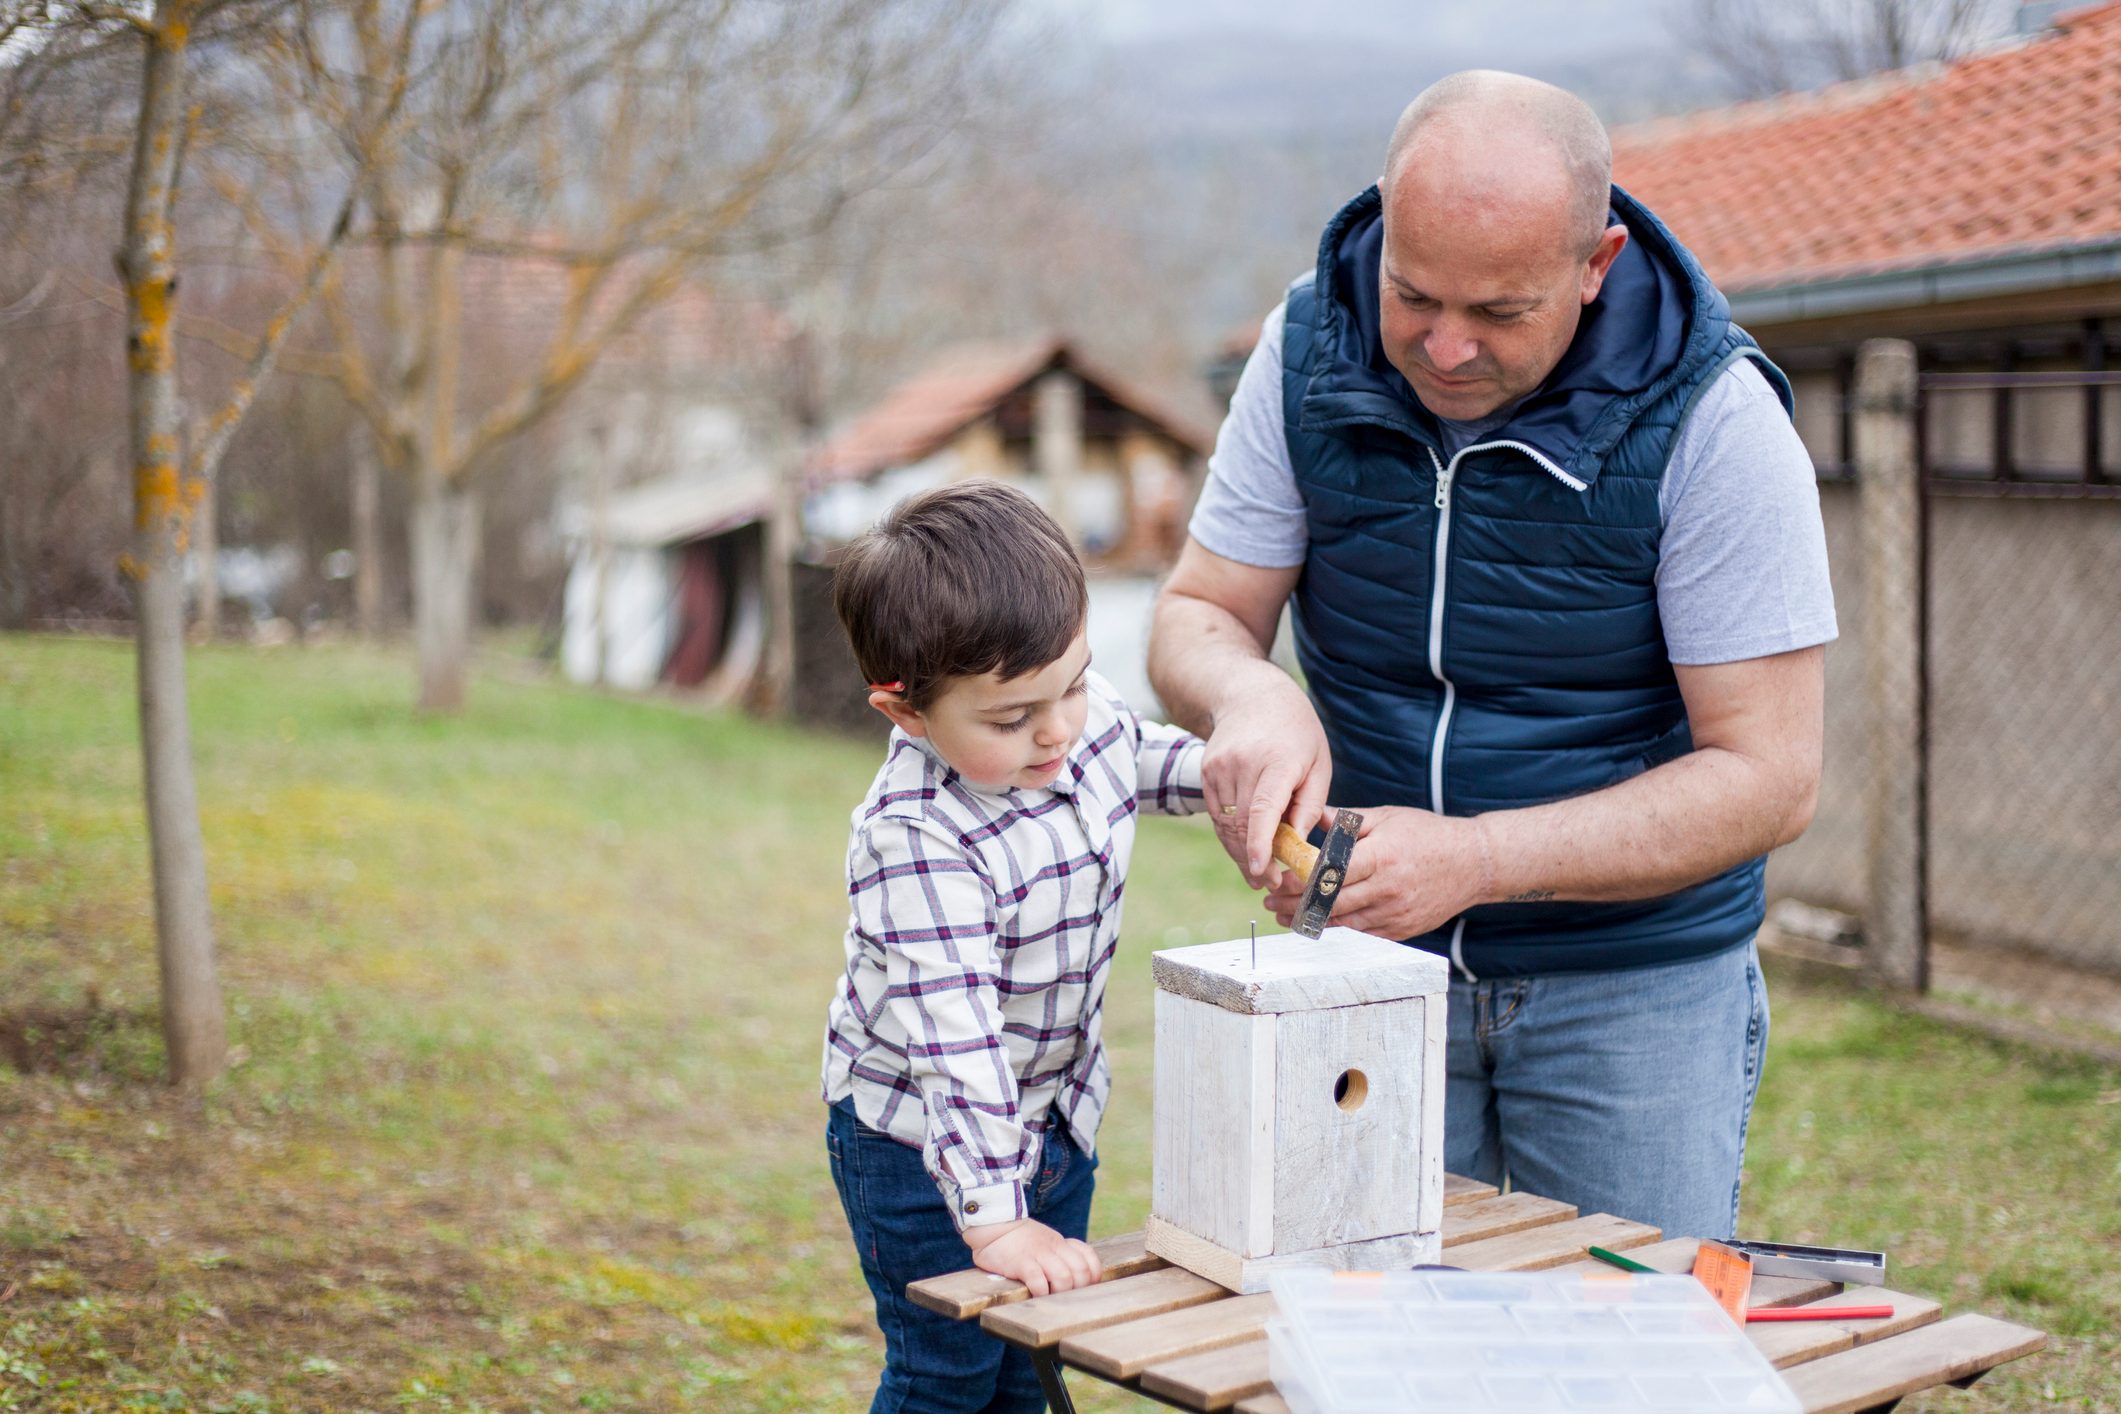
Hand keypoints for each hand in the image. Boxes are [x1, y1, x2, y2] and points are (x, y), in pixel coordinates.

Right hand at [963, 1218, 1101, 1297]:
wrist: (992, 1225)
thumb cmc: (1018, 1239)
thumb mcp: (1045, 1241)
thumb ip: (1059, 1254)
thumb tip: (1074, 1279)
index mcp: (1061, 1243)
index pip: (1088, 1256)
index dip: (1093, 1275)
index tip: (1086, 1288)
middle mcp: (1054, 1247)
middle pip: (1081, 1270)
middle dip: (1079, 1289)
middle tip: (1068, 1298)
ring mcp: (1038, 1254)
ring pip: (1064, 1277)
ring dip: (1061, 1293)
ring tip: (1052, 1299)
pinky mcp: (1021, 1262)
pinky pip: (1038, 1281)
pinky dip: (1041, 1293)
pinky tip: (1036, 1296)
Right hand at [1200, 664, 1332, 887]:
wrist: (1251, 695)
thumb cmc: (1296, 732)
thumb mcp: (1318, 763)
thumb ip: (1310, 805)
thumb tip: (1297, 845)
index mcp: (1278, 761)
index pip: (1263, 809)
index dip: (1260, 843)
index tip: (1261, 871)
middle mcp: (1243, 764)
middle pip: (1242, 825)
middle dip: (1255, 861)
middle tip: (1272, 884)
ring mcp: (1219, 768)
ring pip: (1226, 825)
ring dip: (1240, 853)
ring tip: (1258, 874)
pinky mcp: (1206, 773)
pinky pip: (1218, 815)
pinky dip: (1230, 835)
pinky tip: (1245, 848)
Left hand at [1266, 806, 1495, 939]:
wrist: (1473, 863)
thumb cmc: (1427, 834)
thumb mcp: (1387, 817)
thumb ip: (1345, 821)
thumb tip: (1308, 815)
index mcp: (1381, 856)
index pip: (1331, 874)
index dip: (1301, 882)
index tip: (1279, 880)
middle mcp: (1387, 888)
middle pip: (1331, 903)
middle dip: (1296, 906)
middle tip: (1272, 903)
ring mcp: (1395, 913)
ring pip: (1344, 923)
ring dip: (1312, 922)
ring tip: (1287, 917)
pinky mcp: (1402, 930)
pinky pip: (1363, 934)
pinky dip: (1339, 929)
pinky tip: (1320, 923)